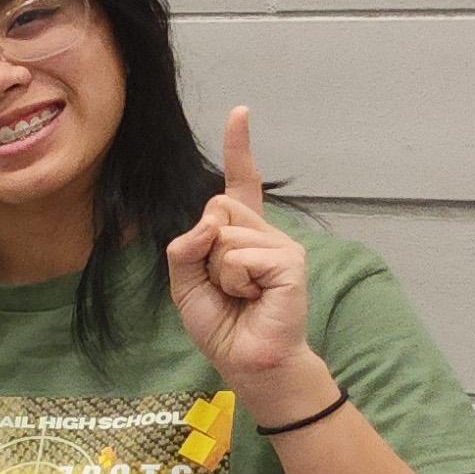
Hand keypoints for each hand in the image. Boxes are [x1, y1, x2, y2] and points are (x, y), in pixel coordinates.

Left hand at [166, 106, 312, 400]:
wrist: (247, 360)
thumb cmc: (222, 325)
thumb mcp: (185, 285)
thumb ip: (184, 250)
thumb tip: (208, 222)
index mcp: (242, 235)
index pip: (239, 185)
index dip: (238, 149)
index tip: (241, 113)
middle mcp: (265, 232)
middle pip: (216, 209)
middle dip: (204, 250)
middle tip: (224, 286)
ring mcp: (281, 244)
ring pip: (223, 234)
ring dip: (218, 272)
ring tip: (240, 296)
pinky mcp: (290, 260)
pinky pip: (238, 256)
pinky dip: (233, 281)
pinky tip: (253, 298)